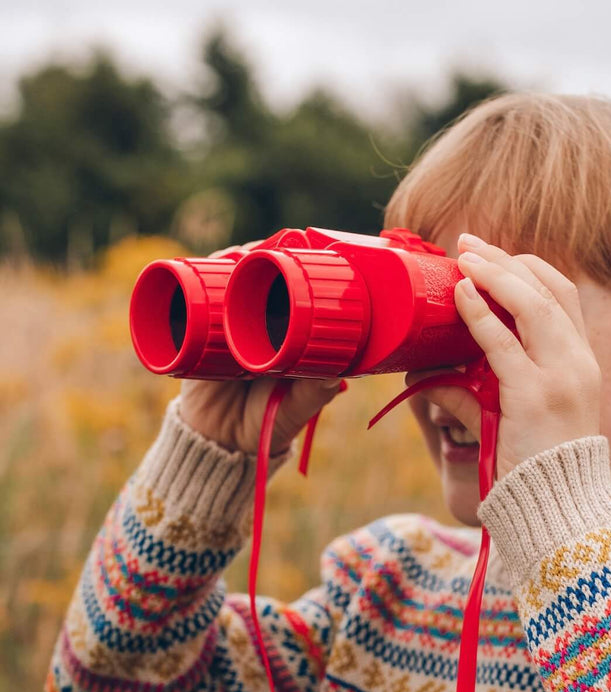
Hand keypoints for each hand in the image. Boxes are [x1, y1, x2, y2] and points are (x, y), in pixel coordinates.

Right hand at [176, 241, 343, 455]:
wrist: (219, 444)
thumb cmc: (264, 427)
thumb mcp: (293, 412)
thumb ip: (312, 397)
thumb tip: (336, 378)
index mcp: (288, 337)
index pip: (294, 295)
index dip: (298, 271)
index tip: (306, 253)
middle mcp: (258, 325)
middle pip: (261, 280)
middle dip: (265, 257)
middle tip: (272, 246)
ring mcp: (226, 326)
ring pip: (229, 283)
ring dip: (233, 262)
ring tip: (242, 254)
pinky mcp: (196, 333)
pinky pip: (194, 302)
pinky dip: (197, 280)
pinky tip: (208, 266)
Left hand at [404, 233, 601, 482]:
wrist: (560, 510)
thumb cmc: (539, 471)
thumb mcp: (517, 421)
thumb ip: (480, 393)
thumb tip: (431, 375)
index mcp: (583, 365)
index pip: (564, 297)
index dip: (529, 270)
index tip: (495, 258)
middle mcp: (578, 364)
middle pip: (549, 289)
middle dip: (506, 260)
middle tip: (469, 244)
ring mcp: (561, 377)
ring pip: (532, 304)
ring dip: (494, 274)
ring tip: (463, 257)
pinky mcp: (534, 395)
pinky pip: (503, 342)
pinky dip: (480, 312)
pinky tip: (462, 294)